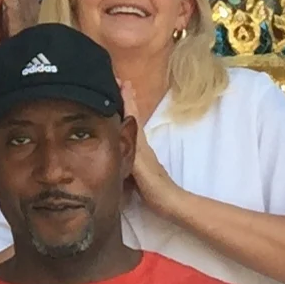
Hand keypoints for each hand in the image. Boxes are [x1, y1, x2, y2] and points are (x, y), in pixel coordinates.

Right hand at [119, 84, 174, 215]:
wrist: (169, 202)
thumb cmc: (155, 187)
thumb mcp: (141, 169)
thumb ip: (131, 153)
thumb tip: (118, 137)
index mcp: (139, 144)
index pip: (132, 116)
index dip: (127, 99)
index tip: (122, 81)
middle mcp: (140, 144)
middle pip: (131, 117)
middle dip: (124, 100)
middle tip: (116, 82)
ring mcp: (140, 153)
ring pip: (129, 127)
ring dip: (123, 112)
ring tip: (115, 100)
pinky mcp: (138, 162)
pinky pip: (128, 139)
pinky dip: (123, 129)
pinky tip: (118, 132)